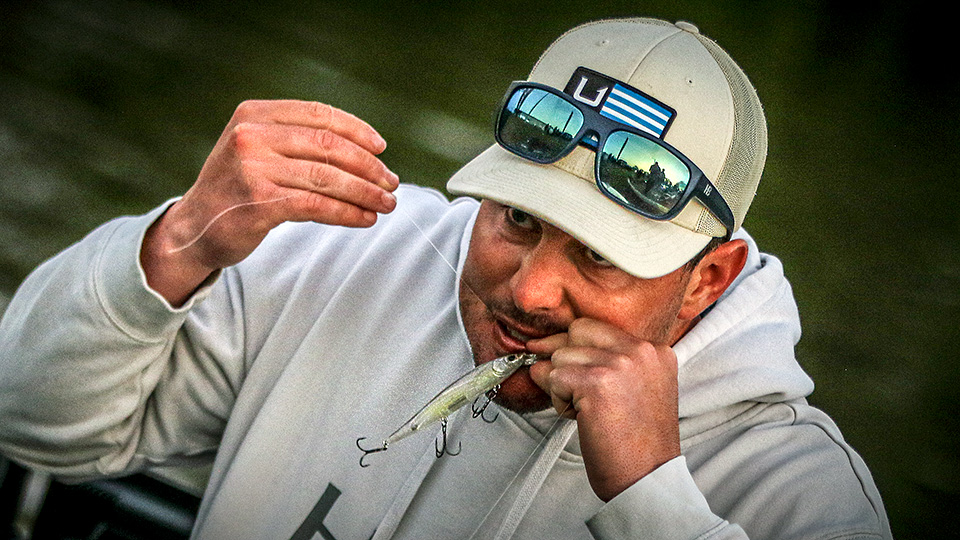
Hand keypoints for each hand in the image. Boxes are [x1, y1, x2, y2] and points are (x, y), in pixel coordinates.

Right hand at [141, 100, 398, 304]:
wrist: (193, 229)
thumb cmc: (236, 189)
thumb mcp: (256, 150)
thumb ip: (297, 141)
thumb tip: (366, 152)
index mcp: (253, 114)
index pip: (318, 114)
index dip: (356, 130)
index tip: (381, 149)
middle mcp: (251, 136)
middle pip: (328, 146)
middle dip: (368, 166)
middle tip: (391, 183)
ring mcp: (253, 170)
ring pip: (327, 178)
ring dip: (365, 192)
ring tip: (387, 203)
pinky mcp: (260, 204)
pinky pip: (318, 205)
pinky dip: (347, 212)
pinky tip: (365, 218)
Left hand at [526, 318, 680, 501]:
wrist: (647, 478)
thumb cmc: (637, 442)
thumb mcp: (635, 389)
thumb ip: (604, 362)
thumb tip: (545, 348)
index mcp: (655, 350)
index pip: (596, 327)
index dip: (574, 347)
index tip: (567, 367)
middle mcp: (640, 351)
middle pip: (575, 333)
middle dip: (566, 361)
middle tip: (579, 395)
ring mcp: (619, 364)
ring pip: (560, 357)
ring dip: (562, 387)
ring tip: (588, 412)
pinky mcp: (596, 383)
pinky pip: (553, 378)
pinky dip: (558, 402)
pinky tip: (582, 419)